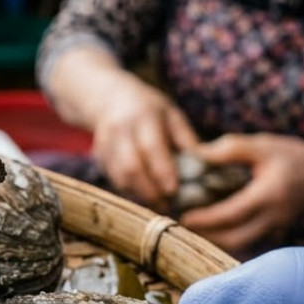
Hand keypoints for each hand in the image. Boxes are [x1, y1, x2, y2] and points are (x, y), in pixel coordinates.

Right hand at [86, 74, 199, 208]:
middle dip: (150, 190)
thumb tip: (205, 167)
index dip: (162, 171)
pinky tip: (144, 194)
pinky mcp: (99, 157)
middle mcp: (120, 130)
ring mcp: (105, 144)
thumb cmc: (150, 109)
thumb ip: (187, 140)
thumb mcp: (173, 115)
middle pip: (131, 167)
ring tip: (158, 202)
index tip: (174, 190)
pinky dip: (130, 191)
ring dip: (139, 194)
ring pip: (120, 177)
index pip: (151, 148)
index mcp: (143, 116)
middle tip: (167, 204)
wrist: (110, 99)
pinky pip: (114, 179)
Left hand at [179, 134, 303, 254]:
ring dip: (214, 240)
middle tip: (181, 225)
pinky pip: (245, 242)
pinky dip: (225, 238)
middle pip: (234, 239)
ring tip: (191, 227)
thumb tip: (196, 155)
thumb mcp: (263, 145)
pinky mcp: (273, 233)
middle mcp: (273, 217)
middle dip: (206, 236)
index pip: (233, 214)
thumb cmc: (292, 157)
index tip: (183, 217)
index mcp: (270, 195)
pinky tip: (208, 228)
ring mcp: (275, 229)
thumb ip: (231, 149)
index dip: (206, 219)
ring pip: (239, 245)